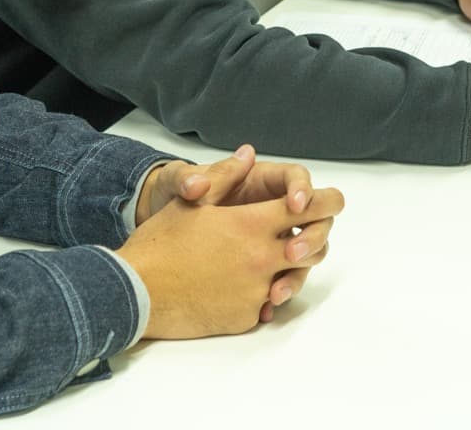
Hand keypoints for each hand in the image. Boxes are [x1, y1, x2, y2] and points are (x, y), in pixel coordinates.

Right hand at [118, 145, 344, 335]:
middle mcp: (262, 257)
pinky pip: (264, 303)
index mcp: (252, 224)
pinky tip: (236, 286)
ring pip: (290, 278)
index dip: (325, 202)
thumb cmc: (161, 243)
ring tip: (268, 262)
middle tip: (304, 233)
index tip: (334, 200)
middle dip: (311, 237)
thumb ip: (226, 176)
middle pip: (309, 246)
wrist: (137, 292)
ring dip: (285, 269)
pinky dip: (257, 293)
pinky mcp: (246, 316)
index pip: (306, 208)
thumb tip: (248, 154)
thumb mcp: (191, 201)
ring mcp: (256, 290)